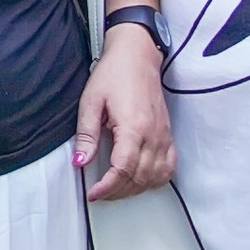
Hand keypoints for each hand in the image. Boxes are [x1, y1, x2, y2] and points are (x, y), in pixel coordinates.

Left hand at [75, 30, 176, 197]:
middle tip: (99, 191)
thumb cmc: (115, 73)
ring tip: (117, 187)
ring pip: (156, 177)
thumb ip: (86, 135)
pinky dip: (157, 179)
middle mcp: (152, 134)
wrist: (137, 56)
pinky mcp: (167, 134)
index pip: (123, 169)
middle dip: (118, 191)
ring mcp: (163, 135)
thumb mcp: (91, 102)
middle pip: (139, 178)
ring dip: (136, 188)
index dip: (107, 187)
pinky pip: (169, 166)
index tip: (93, 193)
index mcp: (133, 126)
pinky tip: (142, 179)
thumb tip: (80, 162)